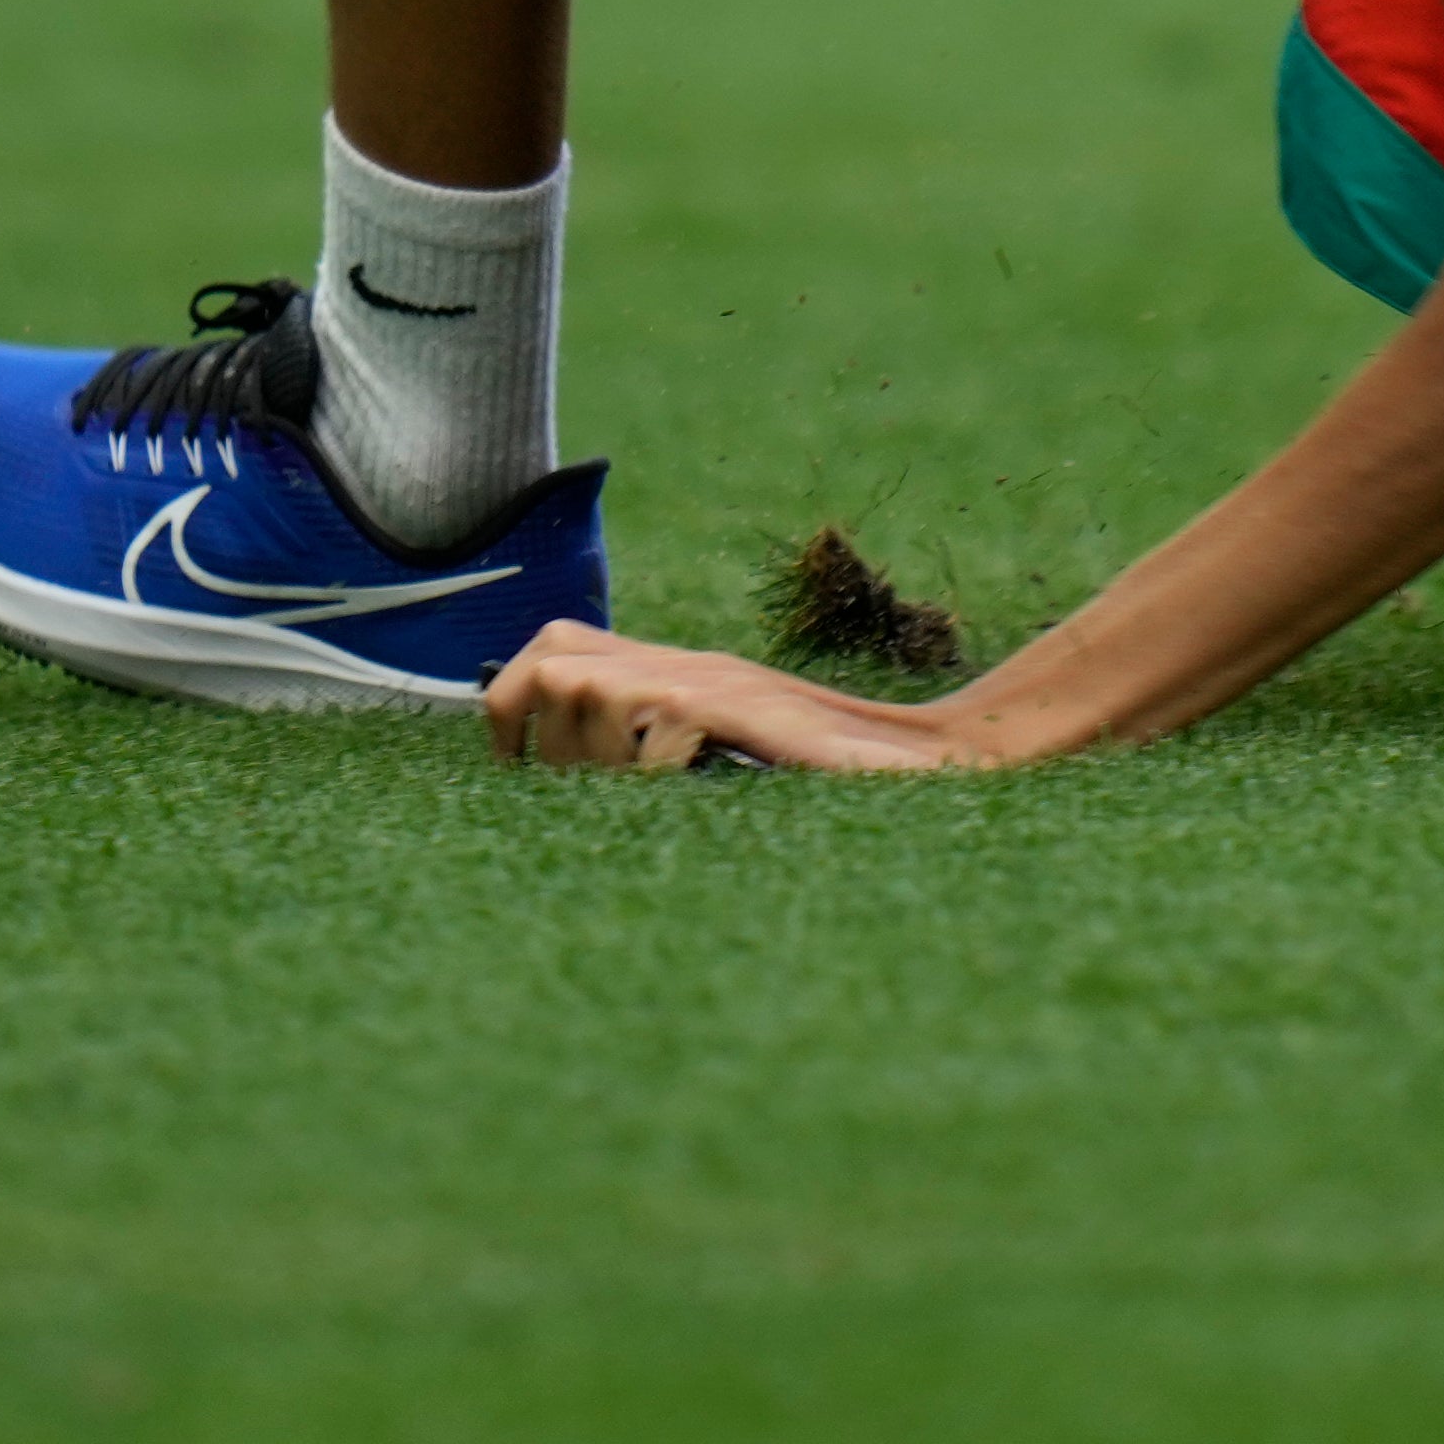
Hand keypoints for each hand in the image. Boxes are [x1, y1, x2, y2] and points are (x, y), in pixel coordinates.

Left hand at [479, 622, 987, 773]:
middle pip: (551, 670)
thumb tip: (580, 786)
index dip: (510, 704)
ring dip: (590, 749)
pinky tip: (688, 792)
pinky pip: (655, 715)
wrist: (932, 757)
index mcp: (676, 674)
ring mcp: (714, 680)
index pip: (554, 648)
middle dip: (543, 744)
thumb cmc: (838, 772)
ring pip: (583, 685)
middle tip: (581, 795)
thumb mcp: (737, 751)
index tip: (518, 766)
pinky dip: (653, 762)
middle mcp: (686, 666)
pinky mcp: (742, 705)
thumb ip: (672, 747)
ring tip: (639, 790)